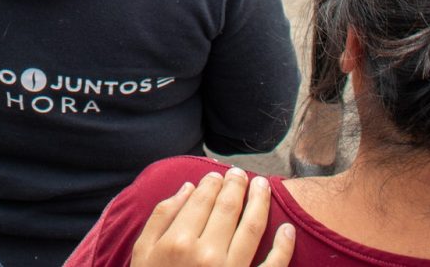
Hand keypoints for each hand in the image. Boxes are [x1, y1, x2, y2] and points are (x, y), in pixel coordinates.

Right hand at [132, 169, 291, 266]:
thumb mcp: (142, 252)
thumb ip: (161, 217)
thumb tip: (186, 187)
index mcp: (178, 242)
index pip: (202, 200)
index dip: (212, 182)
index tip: (217, 175)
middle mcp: (206, 254)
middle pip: (228, 208)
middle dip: (237, 185)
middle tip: (242, 174)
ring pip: (253, 227)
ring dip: (261, 202)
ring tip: (264, 186)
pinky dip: (283, 247)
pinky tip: (287, 230)